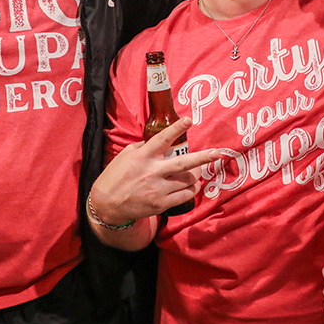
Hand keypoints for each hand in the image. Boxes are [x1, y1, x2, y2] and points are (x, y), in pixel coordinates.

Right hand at [91, 118, 218, 223]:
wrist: (106, 204)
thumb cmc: (116, 176)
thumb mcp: (126, 155)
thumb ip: (144, 147)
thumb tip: (162, 142)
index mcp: (143, 156)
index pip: (162, 139)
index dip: (177, 128)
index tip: (189, 120)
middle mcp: (152, 172)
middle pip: (183, 163)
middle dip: (202, 158)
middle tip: (216, 153)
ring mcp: (158, 189)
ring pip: (187, 181)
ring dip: (196, 175)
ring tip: (199, 171)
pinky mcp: (160, 204)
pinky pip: (184, 196)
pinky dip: (191, 190)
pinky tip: (193, 186)